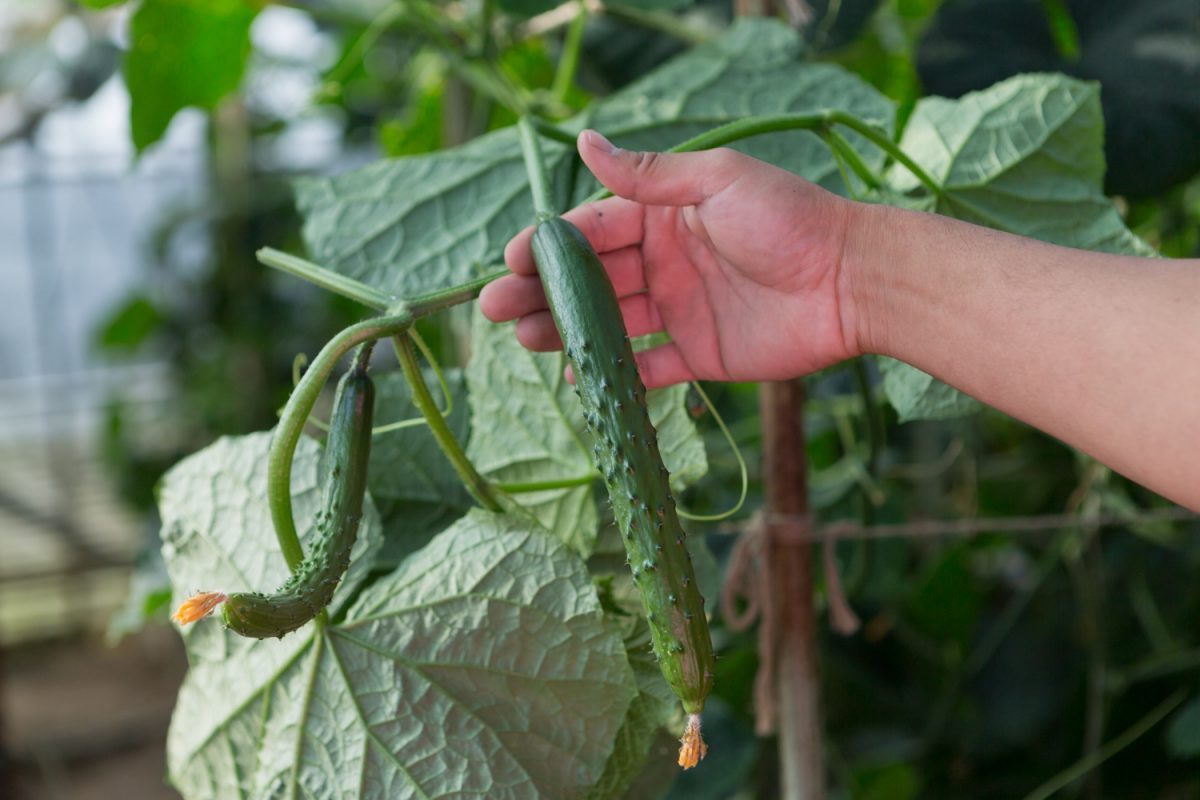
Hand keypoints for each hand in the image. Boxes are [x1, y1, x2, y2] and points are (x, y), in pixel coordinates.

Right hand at [479, 129, 863, 387]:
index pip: (594, 229)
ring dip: (566, 331)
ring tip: (524, 341)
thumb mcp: (717, 182)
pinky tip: (577, 377)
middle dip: (541, 293)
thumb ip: (650, 175)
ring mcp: (681, 310)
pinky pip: (648, 367)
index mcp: (666, 217)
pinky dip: (615, 374)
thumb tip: (586, 140)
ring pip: (609, 323)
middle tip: (496, 309)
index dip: (550, 245)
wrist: (851, 282)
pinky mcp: (700, 355)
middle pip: (591, 280)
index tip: (511, 260)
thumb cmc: (788, 221)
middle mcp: (666, 263)